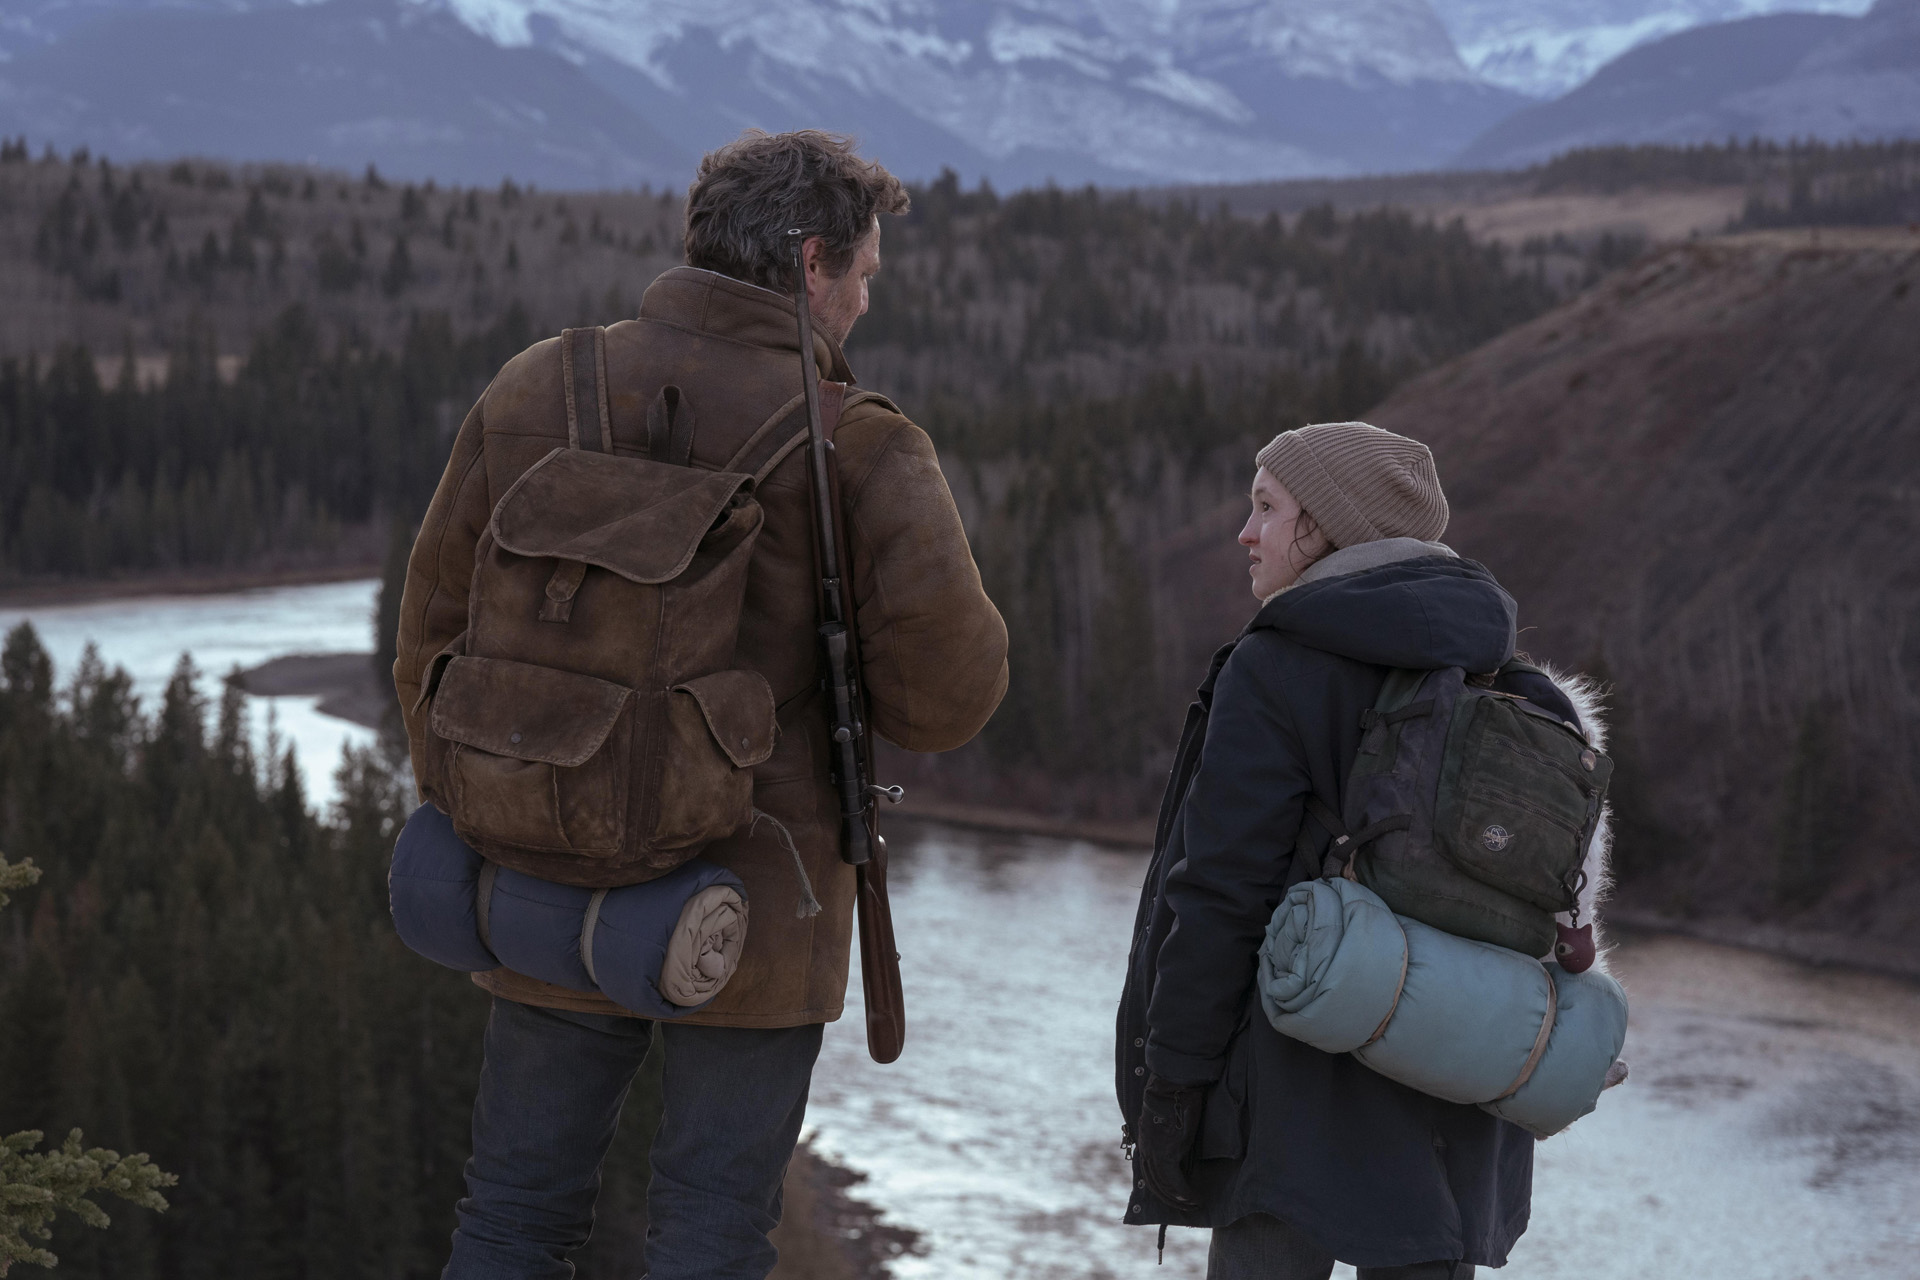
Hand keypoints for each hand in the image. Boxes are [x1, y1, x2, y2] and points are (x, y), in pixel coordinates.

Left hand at [1136, 1074, 1205, 1211]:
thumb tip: (1177, 1144)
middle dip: (1170, 1198)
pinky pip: (1173, 1180)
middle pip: (1154, 1182)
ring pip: (1164, 1184)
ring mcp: (1155, 1150)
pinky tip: (1193, 1198)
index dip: (1162, 1187)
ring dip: (1178, 1199)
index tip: (1175, 1196)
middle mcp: (1147, 1147)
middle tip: (1186, 1206)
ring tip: (1193, 1204)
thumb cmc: (1176, 1093)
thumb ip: (1170, 1132)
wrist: (1175, 1080)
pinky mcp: (1168, 1151)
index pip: (1150, 1172)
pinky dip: (1183, 1192)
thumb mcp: (1170, 1115)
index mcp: (1146, 1139)